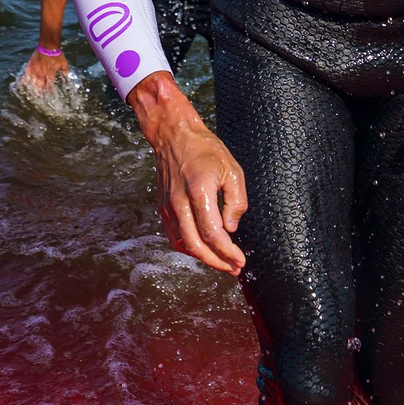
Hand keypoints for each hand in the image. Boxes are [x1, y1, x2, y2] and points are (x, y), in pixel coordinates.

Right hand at [19, 48, 67, 91]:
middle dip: (40, 92)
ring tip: (32, 92)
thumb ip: (65, 70)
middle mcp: (42, 74)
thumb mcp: (64, 63)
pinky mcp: (30, 65)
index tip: (48, 95)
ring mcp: (35, 70)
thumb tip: (68, 75)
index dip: (48, 91)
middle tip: (39, 96)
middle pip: (40, 86)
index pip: (49, 86)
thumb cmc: (56, 54)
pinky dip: (24, 79)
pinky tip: (23, 83)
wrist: (48, 46)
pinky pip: (26, 74)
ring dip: (33, 87)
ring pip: (32, 82)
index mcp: (50, 75)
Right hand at [127, 72, 248, 273]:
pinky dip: (188, 248)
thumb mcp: (232, 170)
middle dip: (217, 262)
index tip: (240, 261)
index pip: (213, 233)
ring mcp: (168, 207)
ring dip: (203, 258)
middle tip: (233, 268)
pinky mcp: (163, 207)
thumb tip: (231, 228)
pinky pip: (174, 236)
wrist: (174, 135)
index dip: (228, 252)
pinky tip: (203, 249)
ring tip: (221, 262)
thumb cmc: (205, 150)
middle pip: (196, 245)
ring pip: (183, 244)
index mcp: (199, 191)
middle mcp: (179, 202)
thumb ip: (236, 202)